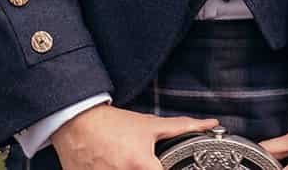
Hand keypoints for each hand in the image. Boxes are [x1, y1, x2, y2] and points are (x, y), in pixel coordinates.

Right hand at [52, 104, 218, 169]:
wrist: (77, 121)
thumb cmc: (113, 124)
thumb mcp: (150, 125)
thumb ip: (183, 127)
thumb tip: (211, 124)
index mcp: (141, 165)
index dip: (169, 169)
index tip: (167, 166)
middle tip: (141, 162)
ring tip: (124, 164)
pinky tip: (112, 168)